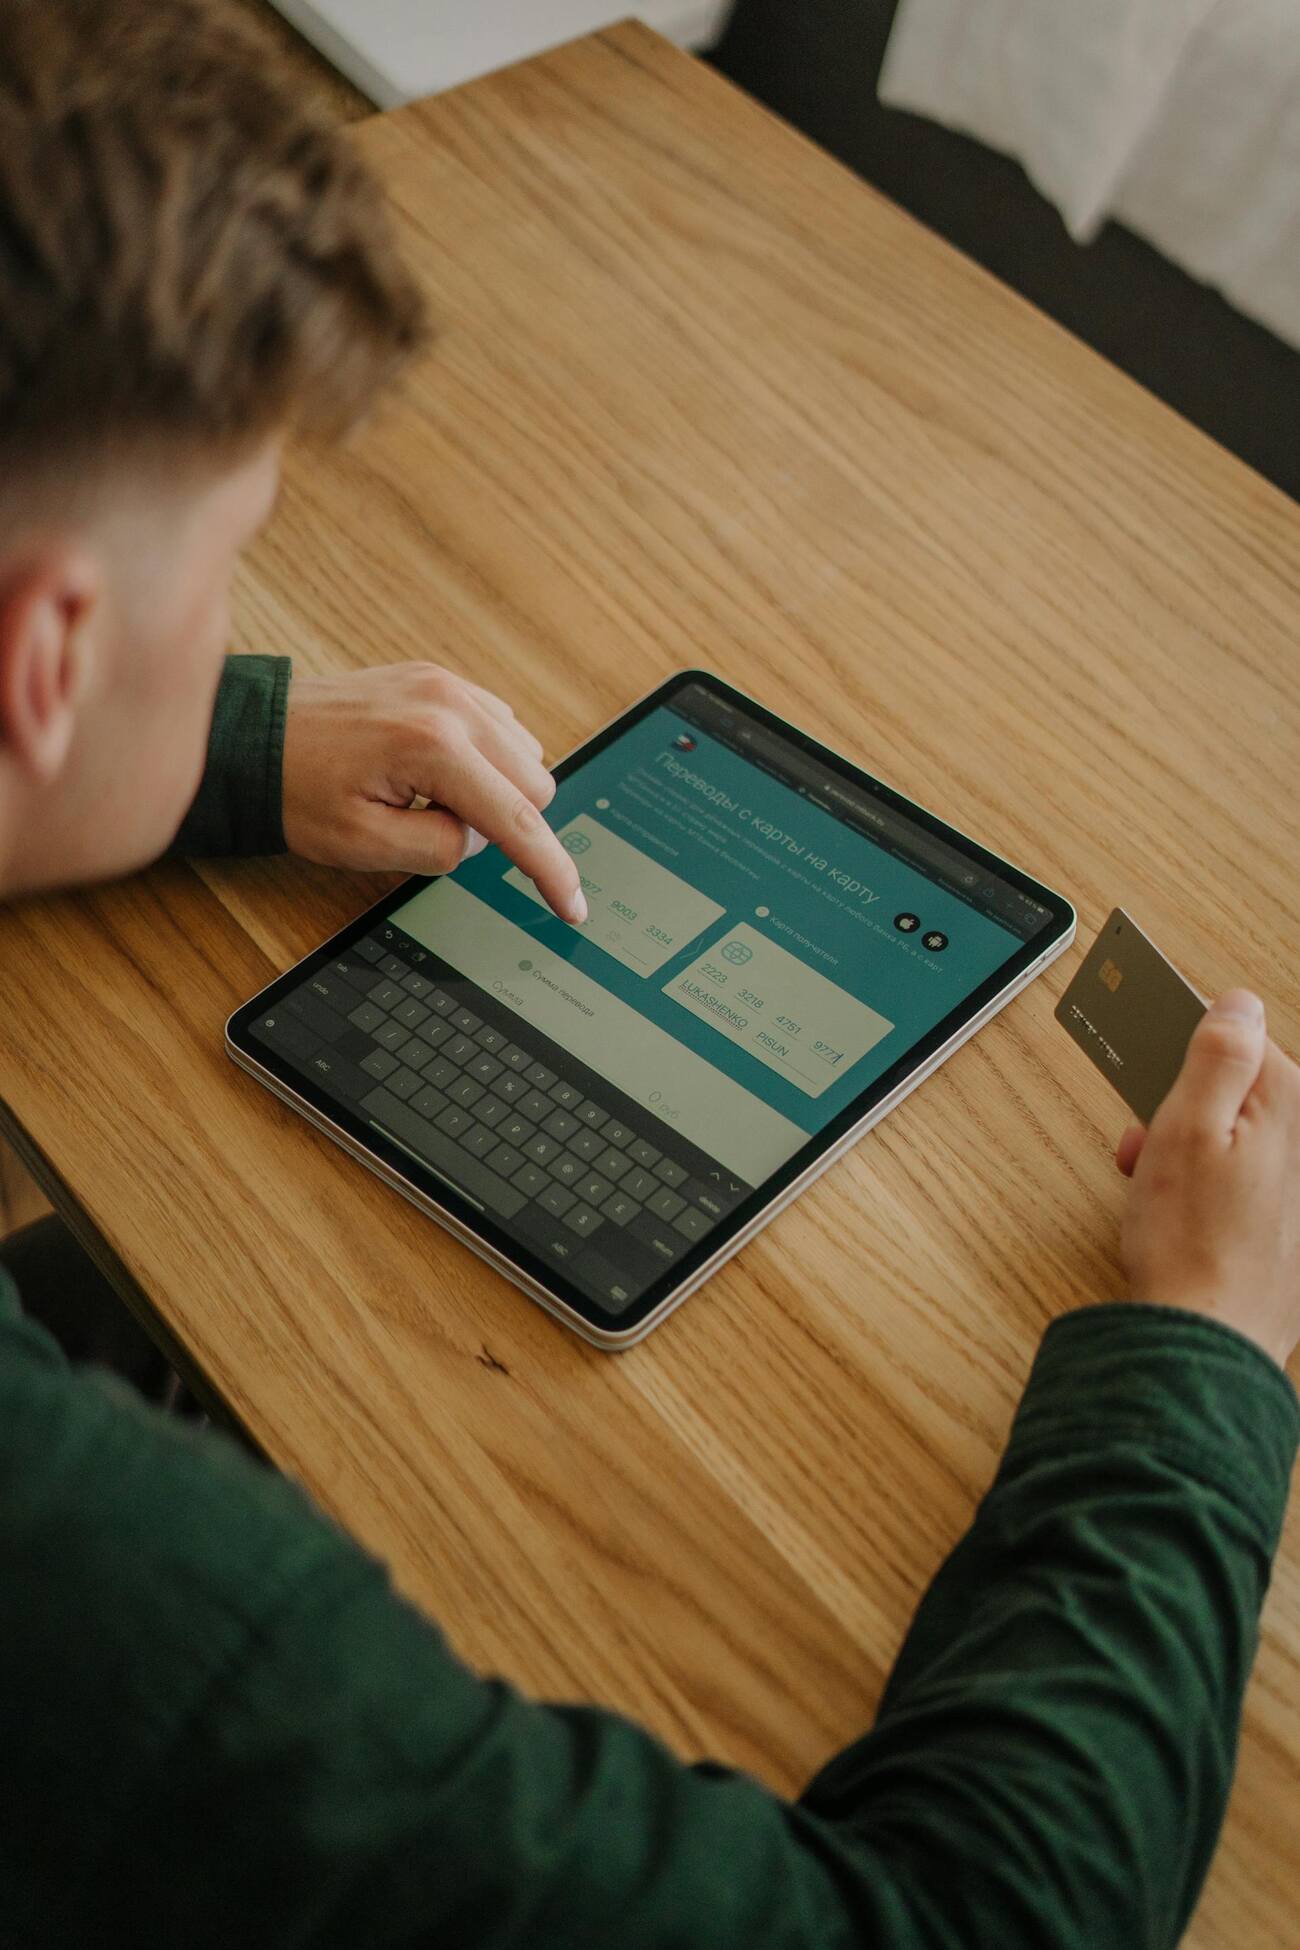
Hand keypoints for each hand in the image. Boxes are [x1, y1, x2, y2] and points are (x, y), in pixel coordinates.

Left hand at [281, 663, 586, 923]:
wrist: (257, 739)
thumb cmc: (298, 790)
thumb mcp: (365, 845)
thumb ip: (441, 849)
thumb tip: (480, 836)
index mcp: (432, 747)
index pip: (518, 820)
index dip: (551, 870)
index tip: (572, 906)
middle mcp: (450, 705)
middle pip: (535, 783)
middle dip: (507, 821)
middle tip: (439, 827)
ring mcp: (447, 685)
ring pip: (526, 753)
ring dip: (497, 789)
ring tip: (431, 797)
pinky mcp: (439, 679)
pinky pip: (500, 725)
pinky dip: (486, 758)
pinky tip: (439, 772)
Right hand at [1116, 989, 1299, 1368]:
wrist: (1207, 1337)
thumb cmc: (1190, 1242)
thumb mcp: (1186, 1129)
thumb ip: (1218, 1057)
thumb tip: (1238, 1004)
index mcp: (1290, 1107)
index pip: (1241, 1040)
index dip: (1185, 1059)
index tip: (1151, 1076)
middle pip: (1239, 1093)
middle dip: (1184, 1110)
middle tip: (1145, 1143)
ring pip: (1239, 1139)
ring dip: (1191, 1151)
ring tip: (1154, 1185)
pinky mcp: (1289, 1227)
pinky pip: (1247, 1181)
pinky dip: (1211, 1188)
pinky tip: (1180, 1216)